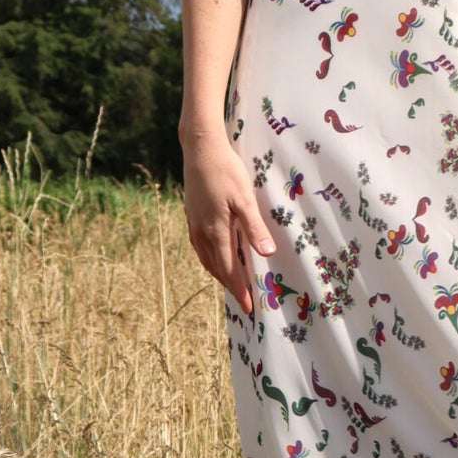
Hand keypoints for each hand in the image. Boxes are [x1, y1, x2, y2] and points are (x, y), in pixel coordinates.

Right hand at [181, 129, 273, 314]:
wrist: (200, 150)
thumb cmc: (226, 171)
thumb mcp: (245, 199)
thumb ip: (254, 227)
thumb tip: (266, 254)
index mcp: (216, 231)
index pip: (229, 270)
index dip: (239, 289)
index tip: (249, 307)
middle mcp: (202, 232)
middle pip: (216, 268)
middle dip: (230, 286)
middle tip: (244, 300)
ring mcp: (194, 224)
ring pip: (206, 258)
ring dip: (219, 273)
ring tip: (231, 283)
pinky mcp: (191, 215)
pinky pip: (200, 246)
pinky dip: (210, 258)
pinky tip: (216, 255)